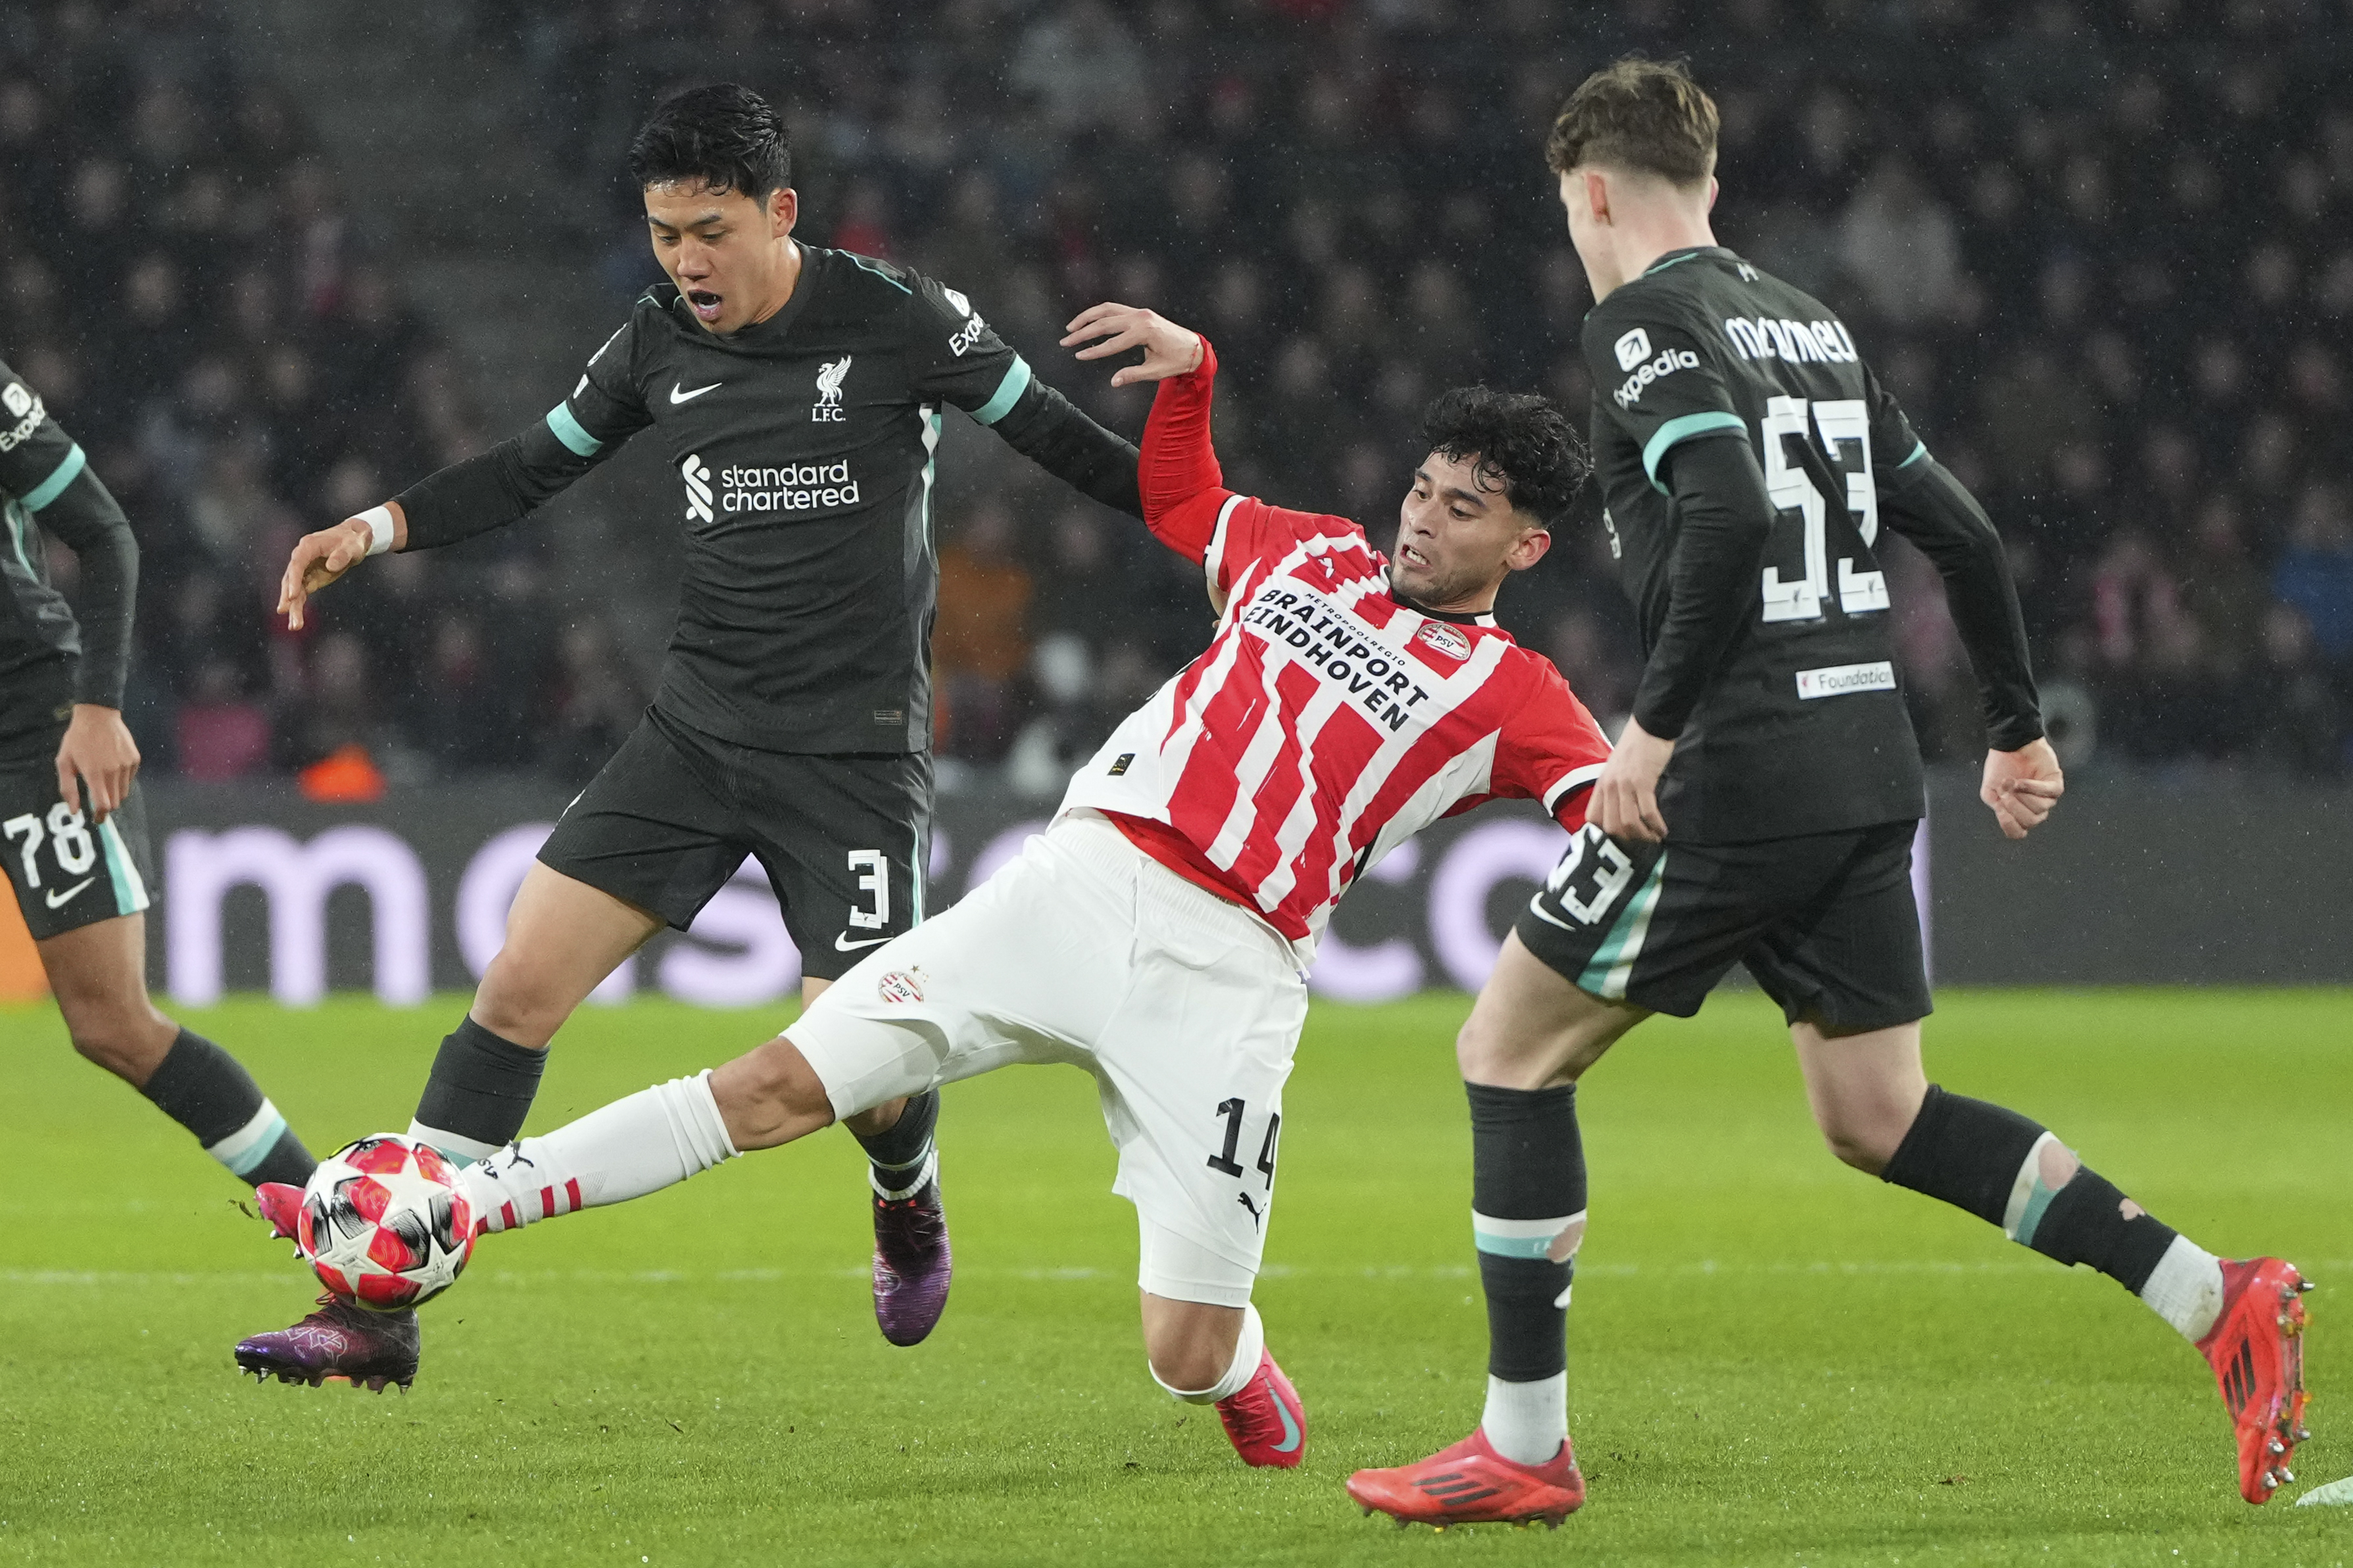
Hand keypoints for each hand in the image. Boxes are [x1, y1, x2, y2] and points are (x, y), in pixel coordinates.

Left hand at [55, 704, 139, 821]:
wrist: (98, 715)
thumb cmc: (77, 739)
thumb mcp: (64, 762)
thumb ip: (68, 789)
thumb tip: (75, 811)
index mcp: (94, 773)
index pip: (104, 805)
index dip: (101, 815)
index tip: (97, 819)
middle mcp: (113, 771)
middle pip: (116, 802)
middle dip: (107, 805)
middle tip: (98, 800)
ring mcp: (127, 765)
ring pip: (124, 792)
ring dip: (114, 793)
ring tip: (103, 780)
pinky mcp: (135, 759)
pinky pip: (130, 778)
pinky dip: (121, 780)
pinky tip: (111, 767)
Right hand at [278, 501, 403, 629]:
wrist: (354, 540)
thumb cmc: (353, 541)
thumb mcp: (353, 547)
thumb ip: (342, 556)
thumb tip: (331, 566)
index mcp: (309, 546)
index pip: (297, 563)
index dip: (293, 579)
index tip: (291, 595)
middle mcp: (302, 556)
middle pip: (291, 578)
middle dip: (288, 596)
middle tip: (286, 613)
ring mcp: (304, 568)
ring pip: (294, 588)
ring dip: (293, 606)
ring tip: (294, 626)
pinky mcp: (309, 578)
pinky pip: (301, 593)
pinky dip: (298, 605)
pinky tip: (296, 620)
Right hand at [1061, 302, 1203, 386]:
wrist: (1194, 347)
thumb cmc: (1177, 360)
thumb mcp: (1156, 371)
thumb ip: (1133, 375)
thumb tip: (1114, 382)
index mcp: (1144, 332)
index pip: (1112, 343)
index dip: (1094, 351)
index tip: (1078, 356)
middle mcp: (1140, 317)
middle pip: (1104, 323)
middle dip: (1083, 332)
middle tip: (1065, 341)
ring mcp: (1140, 312)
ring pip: (1106, 310)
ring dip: (1087, 317)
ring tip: (1071, 328)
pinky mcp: (1140, 312)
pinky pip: (1115, 309)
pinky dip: (1099, 313)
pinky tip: (1088, 321)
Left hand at [1592, 718, 1673, 842]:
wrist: (1650, 726)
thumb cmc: (1636, 748)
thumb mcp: (1617, 769)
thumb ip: (1614, 789)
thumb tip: (1620, 812)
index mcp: (1601, 785)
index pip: (1592, 818)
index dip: (1603, 834)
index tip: (1618, 841)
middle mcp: (1609, 787)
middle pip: (1611, 826)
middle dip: (1627, 840)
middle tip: (1640, 844)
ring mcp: (1624, 785)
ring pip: (1629, 823)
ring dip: (1643, 836)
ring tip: (1654, 839)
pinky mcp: (1642, 782)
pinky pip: (1647, 812)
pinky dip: (1656, 825)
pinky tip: (1662, 830)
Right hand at [1980, 736, 2063, 840]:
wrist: (2010, 745)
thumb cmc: (2001, 767)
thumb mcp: (1990, 791)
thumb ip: (1996, 806)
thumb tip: (2005, 814)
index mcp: (2018, 813)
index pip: (2018, 832)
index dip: (2009, 825)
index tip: (2000, 810)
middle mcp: (2034, 808)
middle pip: (2030, 821)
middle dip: (2015, 807)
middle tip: (2004, 792)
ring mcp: (2047, 798)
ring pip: (2040, 809)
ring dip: (2022, 795)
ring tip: (2010, 782)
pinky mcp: (2055, 785)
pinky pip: (2048, 793)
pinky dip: (2032, 788)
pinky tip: (2021, 781)